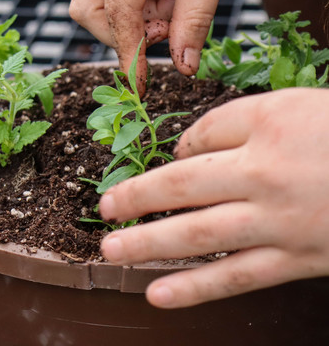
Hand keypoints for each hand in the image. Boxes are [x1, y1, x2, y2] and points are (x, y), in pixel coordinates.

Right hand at [70, 0, 257, 93]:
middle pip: (88, 9)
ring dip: (134, 16)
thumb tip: (182, 68)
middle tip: (168, 24)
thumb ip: (195, 18)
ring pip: (96, 1)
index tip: (139, 87)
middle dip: (125, 31)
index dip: (129, 53)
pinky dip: (136, 1)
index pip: (117, 11)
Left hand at [99, 88, 328, 307]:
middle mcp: (263, 175)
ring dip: (148, 244)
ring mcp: (278, 221)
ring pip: (198, 235)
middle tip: (103, 209)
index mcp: (264, 127)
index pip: (199, 138)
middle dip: (135, 198)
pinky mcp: (296, 259)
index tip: (168, 161)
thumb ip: (233, 122)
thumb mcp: (292, 105)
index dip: (177, 149)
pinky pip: (237, 276)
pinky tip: (158, 294)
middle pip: (181, 186)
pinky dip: (195, 288)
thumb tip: (184, 149)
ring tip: (110, 251)